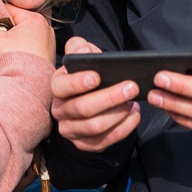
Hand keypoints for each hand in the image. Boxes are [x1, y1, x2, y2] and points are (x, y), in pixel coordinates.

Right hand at [0, 7, 54, 66]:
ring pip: (21, 38)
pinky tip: (12, 60)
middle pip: (15, 25)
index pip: (8, 10)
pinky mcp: (46, 58)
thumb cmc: (15, 61)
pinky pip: (28, 49)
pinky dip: (19, 52)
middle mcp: (45, 29)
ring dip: (10, 44)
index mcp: (35, 19)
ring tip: (2, 53)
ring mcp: (48, 44)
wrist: (29, 87)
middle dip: (2, 33)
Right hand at [51, 37, 140, 153]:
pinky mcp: (84, 144)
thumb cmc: (90, 73)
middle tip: (131, 87)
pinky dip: (123, 128)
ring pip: (95, 126)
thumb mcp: (84, 57)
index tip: (97, 76)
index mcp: (57, 86)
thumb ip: (80, 47)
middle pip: (82, 108)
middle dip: (109, 98)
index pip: (61, 86)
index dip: (77, 83)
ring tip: (133, 101)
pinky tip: (134, 114)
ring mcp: (70, 130)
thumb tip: (84, 51)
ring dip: (118, 114)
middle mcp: (59, 110)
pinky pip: (104, 141)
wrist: (94, 97)